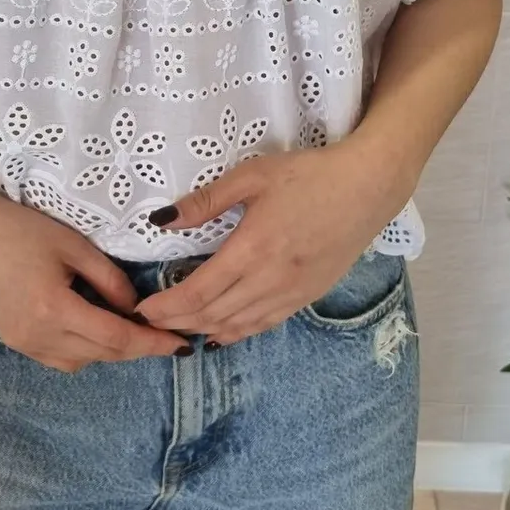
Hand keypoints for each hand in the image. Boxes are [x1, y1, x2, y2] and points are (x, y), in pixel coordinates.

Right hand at [0, 190, 191, 371]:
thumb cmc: (24, 230)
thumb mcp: (75, 247)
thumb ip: (111, 280)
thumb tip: (136, 309)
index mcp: (55, 309)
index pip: (116, 338)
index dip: (152, 343)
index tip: (181, 344)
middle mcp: (39, 336)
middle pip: (103, 354)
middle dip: (138, 348)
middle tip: (166, 335)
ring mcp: (24, 344)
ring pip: (83, 362)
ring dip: (110, 350)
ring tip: (127, 325)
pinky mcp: (17, 343)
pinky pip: (62, 359)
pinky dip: (85, 350)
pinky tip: (92, 326)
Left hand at [134, 136, 413, 343]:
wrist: (367, 188)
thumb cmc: (308, 175)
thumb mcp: (252, 176)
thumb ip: (206, 201)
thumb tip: (162, 221)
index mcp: (252, 250)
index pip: (198, 292)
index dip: (166, 307)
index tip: (142, 310)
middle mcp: (270, 280)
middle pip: (213, 315)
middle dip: (177, 321)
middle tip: (149, 322)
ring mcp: (291, 293)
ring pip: (237, 325)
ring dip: (203, 330)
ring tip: (176, 328)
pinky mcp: (307, 297)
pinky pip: (264, 324)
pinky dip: (236, 333)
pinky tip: (220, 335)